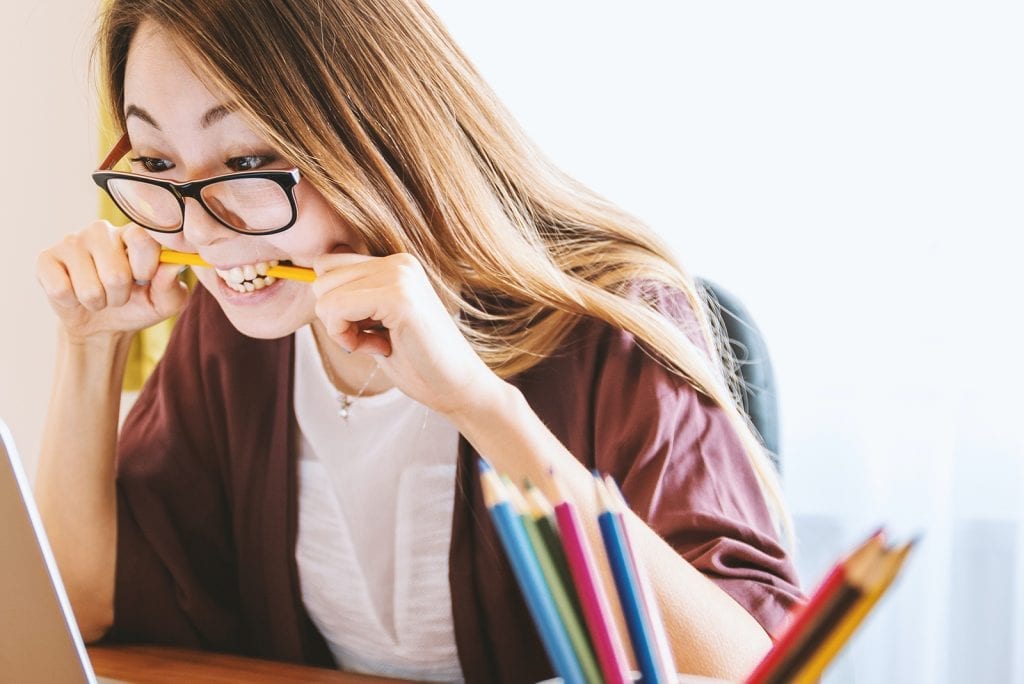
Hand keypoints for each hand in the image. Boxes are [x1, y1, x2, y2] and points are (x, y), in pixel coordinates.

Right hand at [36, 221, 188, 342]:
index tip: (144, 279)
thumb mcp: (165, 302)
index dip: (145, 268)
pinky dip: (72, 303)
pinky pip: (61, 290)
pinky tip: (74, 293)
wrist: (102, 324)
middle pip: (116, 273)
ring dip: (98, 302)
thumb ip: (172, 286)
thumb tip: (174, 265)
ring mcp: (71, 241)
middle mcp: (102, 230)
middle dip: (120, 296)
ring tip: (99, 295)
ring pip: (89, 288)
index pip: (142, 238)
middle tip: (118, 294)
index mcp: (134, 233)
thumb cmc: (138, 305)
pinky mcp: (46, 259)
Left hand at [312, 252, 506, 416]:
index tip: (365, 329)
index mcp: (396, 264)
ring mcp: (400, 276)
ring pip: (325, 294)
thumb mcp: (377, 321)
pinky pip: (337, 309)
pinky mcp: (399, 297)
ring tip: (378, 343)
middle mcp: (399, 262)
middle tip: (371, 339)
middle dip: (335, 317)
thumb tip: (311, 281)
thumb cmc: (417, 361)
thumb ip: (353, 298)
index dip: (334, 304)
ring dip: (341, 329)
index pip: (328, 265)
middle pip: (321, 278)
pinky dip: (346, 337)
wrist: (457, 387)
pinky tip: (378, 348)